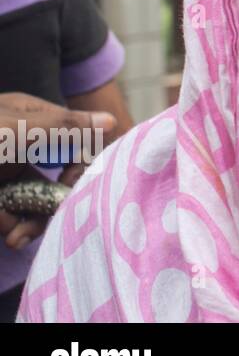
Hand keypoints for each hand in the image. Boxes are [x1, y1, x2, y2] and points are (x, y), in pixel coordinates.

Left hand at [0, 92, 115, 249]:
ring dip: (29, 221)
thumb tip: (110, 122)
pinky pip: (10, 214)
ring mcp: (4, 172)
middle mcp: (22, 145)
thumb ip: (64, 126)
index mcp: (32, 119)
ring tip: (15, 236)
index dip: (83, 164)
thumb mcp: (16, 129)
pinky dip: (9, 224)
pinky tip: (5, 231)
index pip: (77, 140)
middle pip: (58, 175)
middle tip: (46, 220)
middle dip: (55, 201)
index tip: (75, 185)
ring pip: (34, 199)